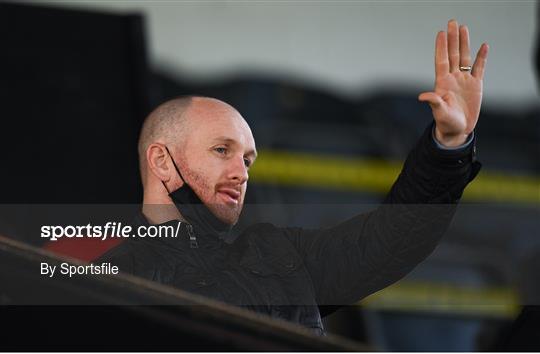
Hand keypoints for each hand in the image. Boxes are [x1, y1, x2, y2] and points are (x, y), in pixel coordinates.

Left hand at [418, 19, 488, 146]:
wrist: (457, 130)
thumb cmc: (446, 122)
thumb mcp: (439, 112)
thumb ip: (433, 102)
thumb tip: (422, 96)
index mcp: (442, 83)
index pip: (442, 60)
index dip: (441, 47)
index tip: (440, 33)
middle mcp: (453, 78)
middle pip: (453, 54)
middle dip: (453, 39)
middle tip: (452, 22)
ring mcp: (464, 80)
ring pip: (465, 57)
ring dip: (465, 43)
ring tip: (464, 28)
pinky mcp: (475, 85)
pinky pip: (479, 68)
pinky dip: (482, 57)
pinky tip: (483, 46)